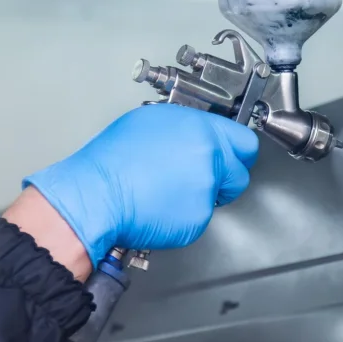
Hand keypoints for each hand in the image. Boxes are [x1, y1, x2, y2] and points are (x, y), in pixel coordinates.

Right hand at [23, 105, 258, 266]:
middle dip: (226, 178)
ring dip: (203, 197)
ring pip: (218, 197)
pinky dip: (185, 216)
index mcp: (199, 129)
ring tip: (169, 191)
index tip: (232, 157)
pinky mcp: (197, 218)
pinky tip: (161, 206)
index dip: (237, 152)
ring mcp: (206, 189)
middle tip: (201, 179)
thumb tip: (195, 135)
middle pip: (240, 173)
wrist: (97, 195)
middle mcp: (209, 156)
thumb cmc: (112, 160)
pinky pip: (200, 218)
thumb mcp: (150, 123)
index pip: (245, 141)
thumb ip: (185, 129)